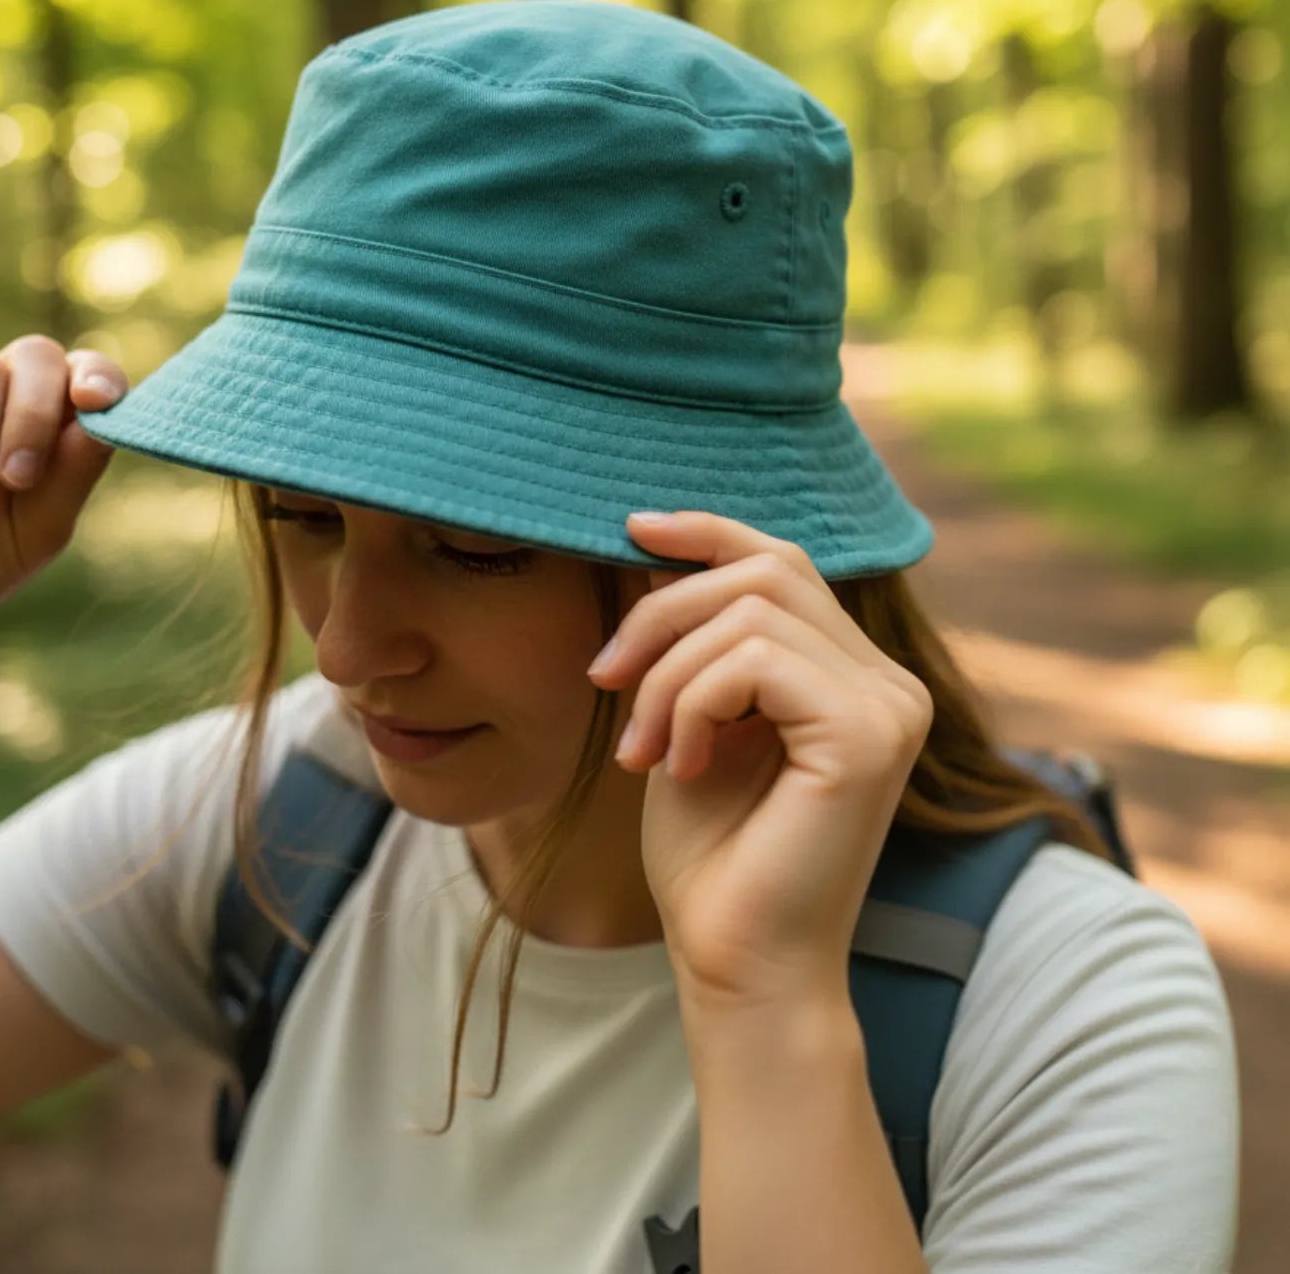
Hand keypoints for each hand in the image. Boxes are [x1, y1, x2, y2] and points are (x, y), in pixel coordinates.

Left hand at [587, 511, 933, 1010]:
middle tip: (604, 678)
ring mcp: (889, 706)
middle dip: (661, 611)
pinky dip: (692, 703)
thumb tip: (658, 559)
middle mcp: (887, 684)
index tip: (632, 527)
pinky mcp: (869, 734)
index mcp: (852, 678)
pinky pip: (756, 662)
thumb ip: (694, 646)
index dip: (709, 531)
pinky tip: (679, 767)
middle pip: (765, 572)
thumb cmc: (711, 859)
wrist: (736, 966)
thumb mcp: (690, 724)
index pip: (786, 562)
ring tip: (641, 749)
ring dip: (666, 673)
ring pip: (751, 613)